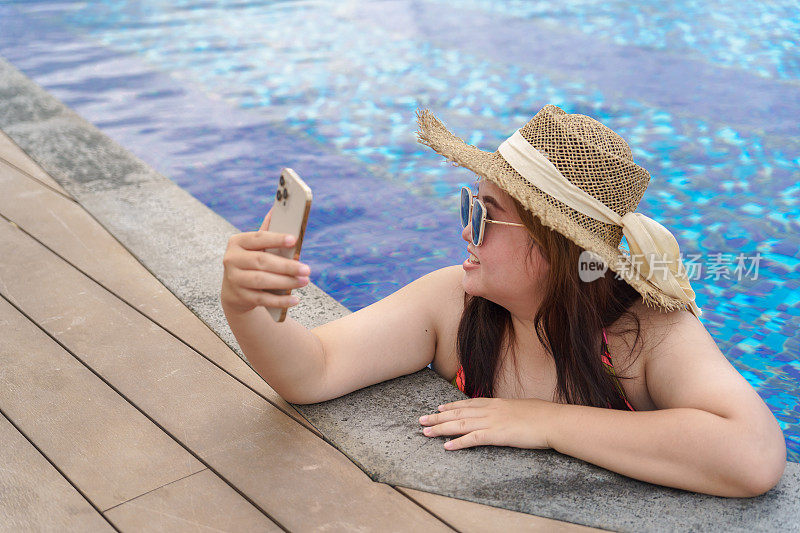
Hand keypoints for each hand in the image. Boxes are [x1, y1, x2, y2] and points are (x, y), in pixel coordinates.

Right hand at [221, 207, 310, 313]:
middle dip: (286, 266)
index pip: (258, 238)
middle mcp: (232, 259)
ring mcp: (234, 279)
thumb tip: (277, 209)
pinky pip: (262, 299)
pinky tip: (295, 299)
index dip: (276, 238)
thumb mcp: (255, 247)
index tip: (294, 239)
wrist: (234, 290)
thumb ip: (267, 231)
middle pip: (262, 262)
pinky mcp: (240, 297)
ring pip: (262, 280)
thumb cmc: (251, 262)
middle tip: (307, 269)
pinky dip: (280, 300)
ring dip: (286, 282)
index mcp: (237, 242)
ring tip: (304, 281)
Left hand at [418, 397, 555, 450]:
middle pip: (458, 413)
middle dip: (438, 416)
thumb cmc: (543, 415)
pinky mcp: (497, 435)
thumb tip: (508, 413)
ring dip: (441, 428)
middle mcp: (490, 410)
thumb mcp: (522, 408)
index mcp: (496, 402)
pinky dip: (458, 442)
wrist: (553, 421)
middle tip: (421, 419)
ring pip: (460, 424)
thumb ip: (509, 411)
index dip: (451, 405)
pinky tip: (446, 446)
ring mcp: (492, 422)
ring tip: (425, 431)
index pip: (468, 403)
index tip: (438, 407)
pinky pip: (472, 439)